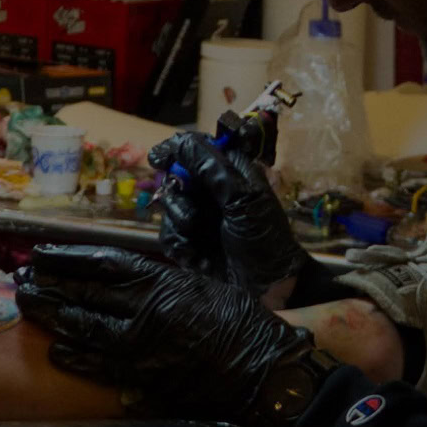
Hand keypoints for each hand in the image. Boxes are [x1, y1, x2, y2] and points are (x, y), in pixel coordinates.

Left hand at [14, 244, 312, 421]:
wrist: (258, 366)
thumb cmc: (240, 320)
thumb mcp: (202, 284)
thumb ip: (164, 281)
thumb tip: (130, 279)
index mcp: (161, 281)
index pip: (101, 264)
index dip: (66, 258)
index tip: (41, 254)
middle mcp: (144, 311)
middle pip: (82, 293)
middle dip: (48, 285)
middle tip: (21, 279)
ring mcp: (139, 346)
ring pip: (81, 326)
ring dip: (50, 316)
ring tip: (27, 306)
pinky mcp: (140, 377)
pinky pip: (96, 364)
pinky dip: (72, 355)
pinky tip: (54, 349)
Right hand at [149, 132, 312, 296]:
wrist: (267, 283)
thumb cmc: (264, 236)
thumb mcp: (243, 198)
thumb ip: (212, 168)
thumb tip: (181, 142)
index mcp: (229, 172)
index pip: (196, 148)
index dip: (176, 149)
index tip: (160, 158)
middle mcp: (211, 190)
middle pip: (175, 176)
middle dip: (177, 192)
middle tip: (188, 208)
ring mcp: (198, 216)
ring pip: (168, 206)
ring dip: (181, 220)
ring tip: (199, 233)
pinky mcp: (188, 241)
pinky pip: (167, 234)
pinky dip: (179, 243)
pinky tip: (197, 255)